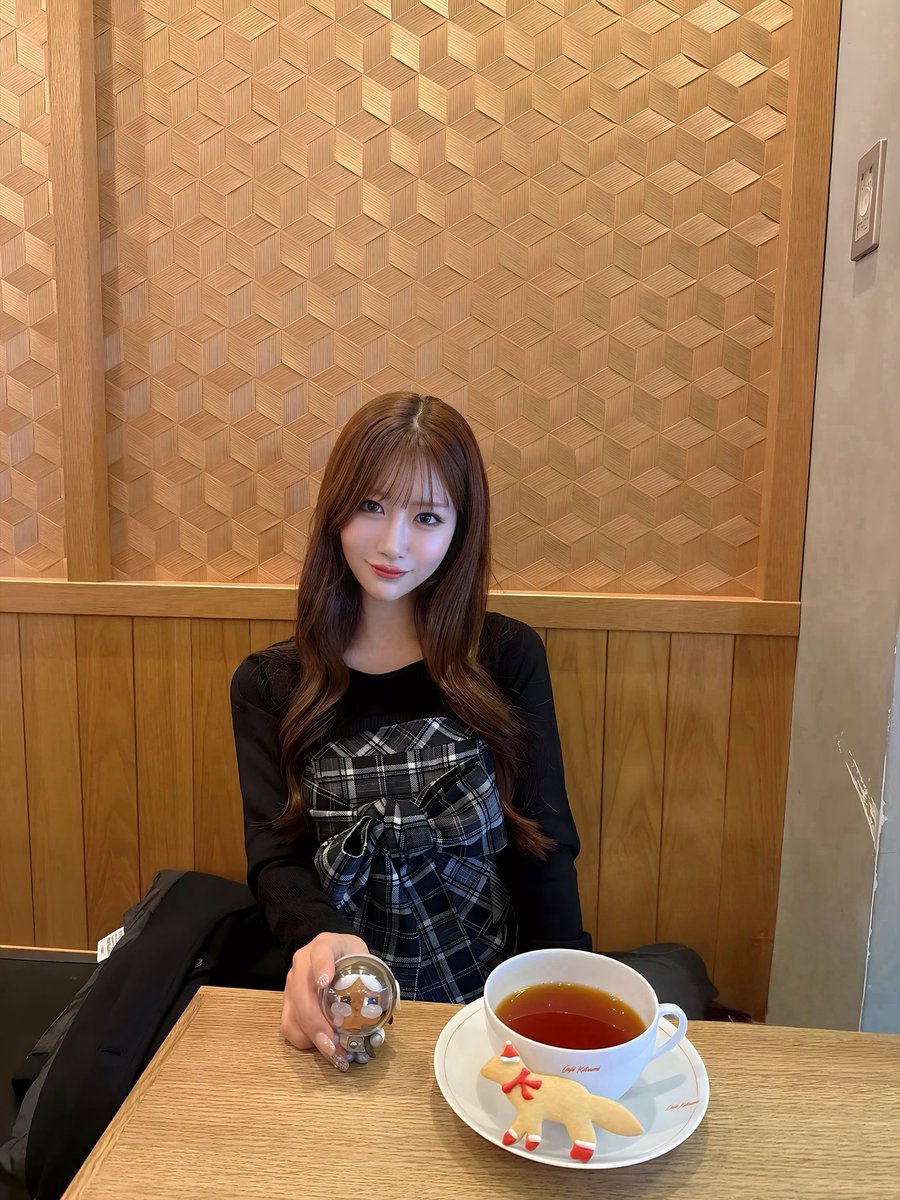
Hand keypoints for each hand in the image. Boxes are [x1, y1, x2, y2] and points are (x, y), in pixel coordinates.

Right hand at [281, 931, 368, 1070]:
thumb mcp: (363, 956)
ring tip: (334, 1053)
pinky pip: (289, 1026)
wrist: (330, 952)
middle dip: (316, 1022)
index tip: (325, 983)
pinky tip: (323, 1048)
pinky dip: (306, 1041)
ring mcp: (291, 984)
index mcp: (324, 946)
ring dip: (311, 1037)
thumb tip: (389, 1016)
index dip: (321, 966)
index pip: (321, 952)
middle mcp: (302, 964)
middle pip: (302, 992)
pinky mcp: (287, 1003)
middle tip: (333, 1043)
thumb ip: (375, 979)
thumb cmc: (349, 956)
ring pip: (292, 1014)